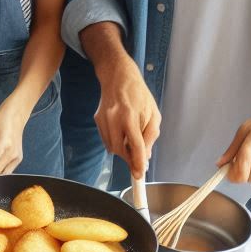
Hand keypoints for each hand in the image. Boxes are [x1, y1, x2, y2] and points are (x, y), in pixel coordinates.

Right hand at [93, 58, 160, 178]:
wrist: (118, 77)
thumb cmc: (138, 94)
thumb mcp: (153, 114)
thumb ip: (150, 136)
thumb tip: (145, 156)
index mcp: (130, 115)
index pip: (135, 145)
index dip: (138, 162)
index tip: (140, 174)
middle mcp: (113, 117)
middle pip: (120, 149)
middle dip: (129, 159)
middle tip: (138, 164)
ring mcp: (103, 119)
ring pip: (111, 147)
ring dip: (122, 152)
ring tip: (132, 145)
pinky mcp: (97, 119)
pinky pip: (106, 139)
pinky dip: (115, 143)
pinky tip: (122, 135)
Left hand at [217, 93, 250, 183]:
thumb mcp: (243, 131)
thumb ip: (231, 150)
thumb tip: (219, 163)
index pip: (239, 175)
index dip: (228, 174)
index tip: (224, 166)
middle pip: (242, 179)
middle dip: (235, 171)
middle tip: (236, 156)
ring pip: (250, 179)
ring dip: (244, 171)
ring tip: (248, 154)